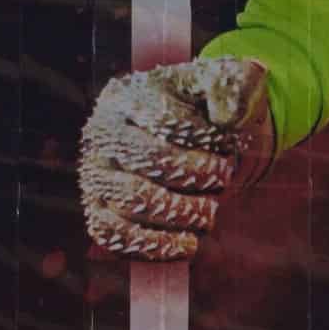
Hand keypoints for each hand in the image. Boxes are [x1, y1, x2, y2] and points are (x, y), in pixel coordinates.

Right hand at [78, 49, 268, 261]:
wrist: (182, 139)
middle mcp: (100, 134)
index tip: (227, 147)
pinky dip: (155, 246)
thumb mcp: (223, 83)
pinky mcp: (96, 211)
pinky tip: (189, 244)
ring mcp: (94, 174)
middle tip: (223, 178)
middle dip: (196, 175)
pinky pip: (115, 236)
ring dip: (183, 212)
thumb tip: (227, 118)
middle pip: (149, 160)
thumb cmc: (202, 110)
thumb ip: (234, 86)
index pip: (164, 119)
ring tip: (210, 212)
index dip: (203, 138)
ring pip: (134, 200)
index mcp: (126, 96)